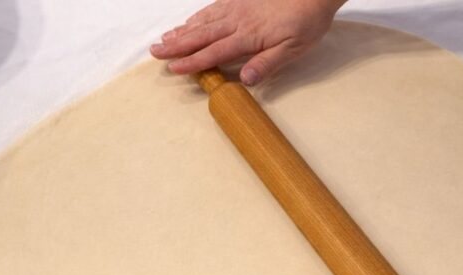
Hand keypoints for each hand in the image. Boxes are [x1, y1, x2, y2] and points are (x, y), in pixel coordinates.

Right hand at [150, 0, 345, 85]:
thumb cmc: (306, 21)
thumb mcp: (294, 49)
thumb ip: (268, 63)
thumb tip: (245, 80)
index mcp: (248, 37)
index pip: (214, 53)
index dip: (192, 62)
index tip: (174, 69)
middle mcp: (237, 21)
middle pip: (201, 35)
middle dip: (176, 46)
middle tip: (155, 52)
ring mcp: (237, 7)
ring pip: (203, 20)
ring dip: (183, 31)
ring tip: (165, 39)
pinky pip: (213, 8)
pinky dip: (198, 16)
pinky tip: (189, 21)